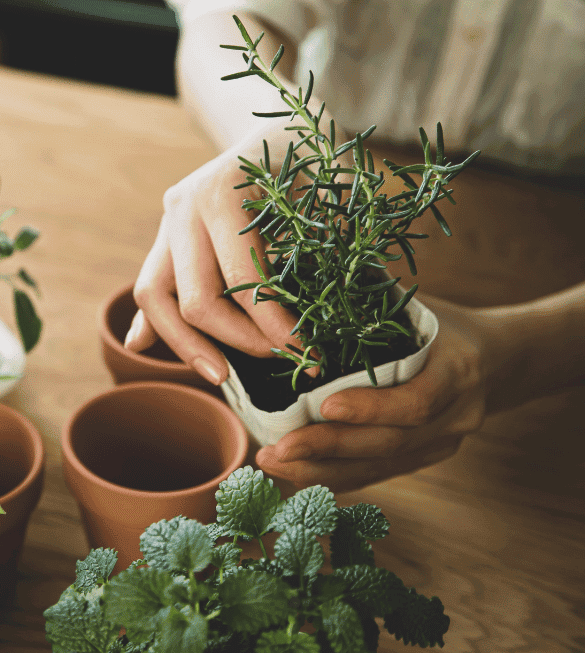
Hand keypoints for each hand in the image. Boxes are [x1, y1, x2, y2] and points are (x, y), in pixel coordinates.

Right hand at [124, 129, 306, 384]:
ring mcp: (167, 221)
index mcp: (223, 193)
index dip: (271, 324)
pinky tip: (146, 347)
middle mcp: (183, 207)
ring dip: (183, 344)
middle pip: (190, 298)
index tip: (304, 349)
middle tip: (277, 360)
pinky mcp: (165, 236)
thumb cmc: (311, 155)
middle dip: (234, 341)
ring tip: (219, 375)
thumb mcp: (329, 186)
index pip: (238, 279)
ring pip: (152, 296)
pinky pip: (150, 286)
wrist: (275, 122)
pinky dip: (152, 321)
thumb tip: (340, 295)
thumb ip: (330, 239)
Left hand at [255, 296, 489, 491]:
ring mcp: (443, 444)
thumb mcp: (417, 308)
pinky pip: (377, 473)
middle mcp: (456, 415)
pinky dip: (334, 475)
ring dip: (321, 470)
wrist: (497, 359)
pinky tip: (295, 474)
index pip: (418, 401)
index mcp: (458, 369)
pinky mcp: (424, 459)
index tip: (324, 406)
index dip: (372, 408)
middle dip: (328, 448)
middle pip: (390, 442)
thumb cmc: (442, 324)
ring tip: (273, 463)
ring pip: (379, 466)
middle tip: (277, 450)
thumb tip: (301, 295)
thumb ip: (371, 311)